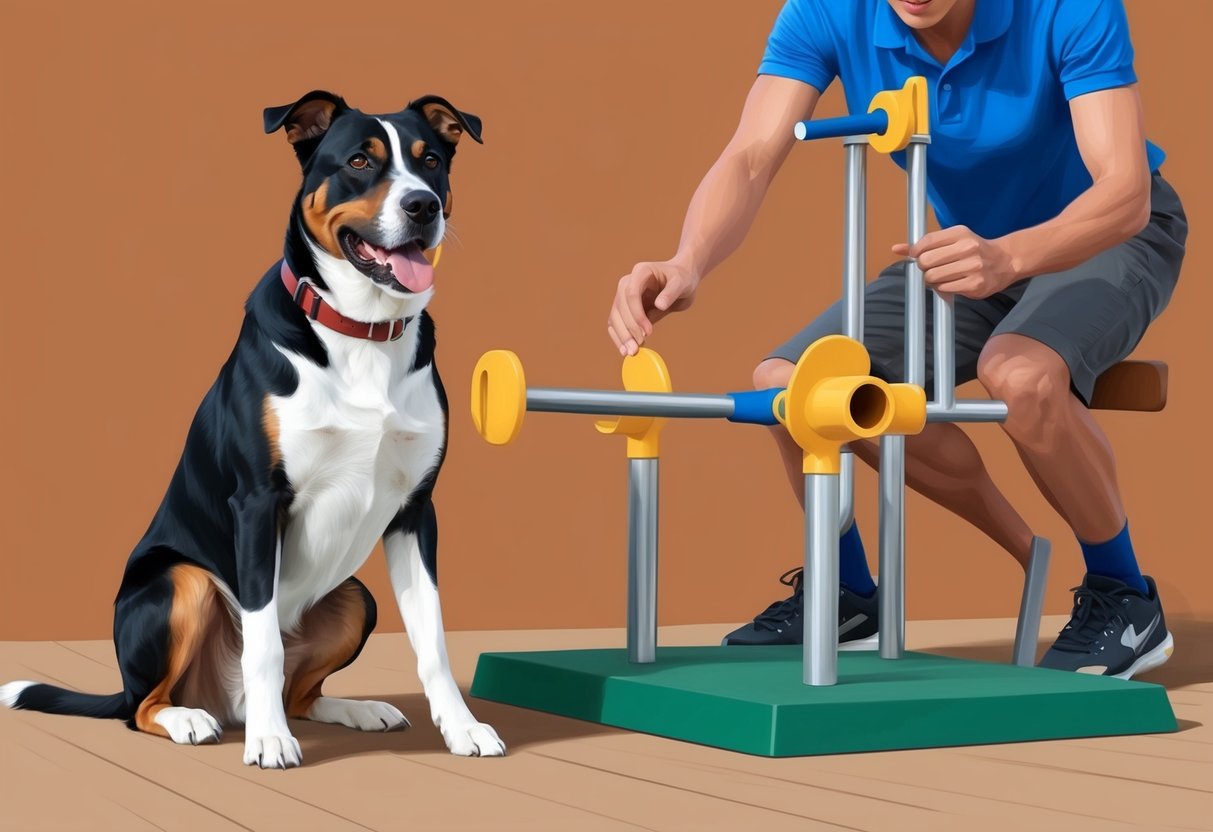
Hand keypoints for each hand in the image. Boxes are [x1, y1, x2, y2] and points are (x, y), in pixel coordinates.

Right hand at [607, 259, 699, 355]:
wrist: (681, 279)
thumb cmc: (682, 279)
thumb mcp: (681, 283)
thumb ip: (671, 292)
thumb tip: (659, 305)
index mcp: (640, 272)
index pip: (631, 294)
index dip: (637, 314)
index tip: (648, 332)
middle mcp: (627, 283)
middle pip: (619, 307)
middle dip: (627, 329)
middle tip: (636, 348)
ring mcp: (623, 296)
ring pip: (614, 317)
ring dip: (621, 336)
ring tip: (631, 352)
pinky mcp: (624, 309)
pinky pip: (616, 324)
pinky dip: (619, 337)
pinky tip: (626, 349)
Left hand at [892, 226, 1018, 299]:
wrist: (1005, 261)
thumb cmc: (974, 250)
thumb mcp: (953, 240)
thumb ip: (925, 244)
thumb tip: (896, 248)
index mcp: (960, 233)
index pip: (926, 242)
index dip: (915, 252)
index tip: (917, 256)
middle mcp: (968, 248)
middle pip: (926, 261)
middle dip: (924, 267)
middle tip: (931, 268)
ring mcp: (973, 267)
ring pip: (933, 277)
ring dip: (932, 279)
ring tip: (942, 276)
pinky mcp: (974, 284)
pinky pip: (944, 288)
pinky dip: (942, 287)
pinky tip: (950, 282)